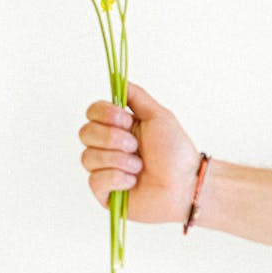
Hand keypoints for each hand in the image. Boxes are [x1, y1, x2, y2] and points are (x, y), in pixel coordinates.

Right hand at [78, 83, 200, 223]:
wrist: (186, 185)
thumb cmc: (176, 153)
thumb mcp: (159, 116)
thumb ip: (137, 97)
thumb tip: (119, 79)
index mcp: (119, 127)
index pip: (92, 112)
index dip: (105, 114)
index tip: (126, 120)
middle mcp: (109, 147)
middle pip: (85, 132)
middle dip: (112, 138)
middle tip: (135, 146)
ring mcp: (105, 170)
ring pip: (88, 157)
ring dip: (119, 160)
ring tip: (139, 166)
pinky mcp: (105, 193)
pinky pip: (95, 180)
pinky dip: (117, 179)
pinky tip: (133, 181)